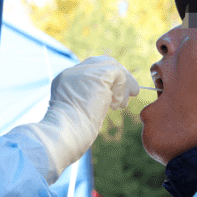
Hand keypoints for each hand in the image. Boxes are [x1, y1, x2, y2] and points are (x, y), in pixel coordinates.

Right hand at [5, 56, 138, 182]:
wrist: (64, 134)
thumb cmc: (70, 134)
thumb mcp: (79, 113)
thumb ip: (90, 100)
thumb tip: (109, 100)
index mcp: (65, 80)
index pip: (90, 70)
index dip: (107, 80)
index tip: (116, 96)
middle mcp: (72, 72)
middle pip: (102, 63)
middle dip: (119, 77)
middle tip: (132, 92)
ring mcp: (84, 71)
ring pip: (111, 66)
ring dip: (123, 85)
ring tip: (123, 104)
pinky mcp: (97, 75)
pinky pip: (117, 74)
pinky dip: (122, 88)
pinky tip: (117, 104)